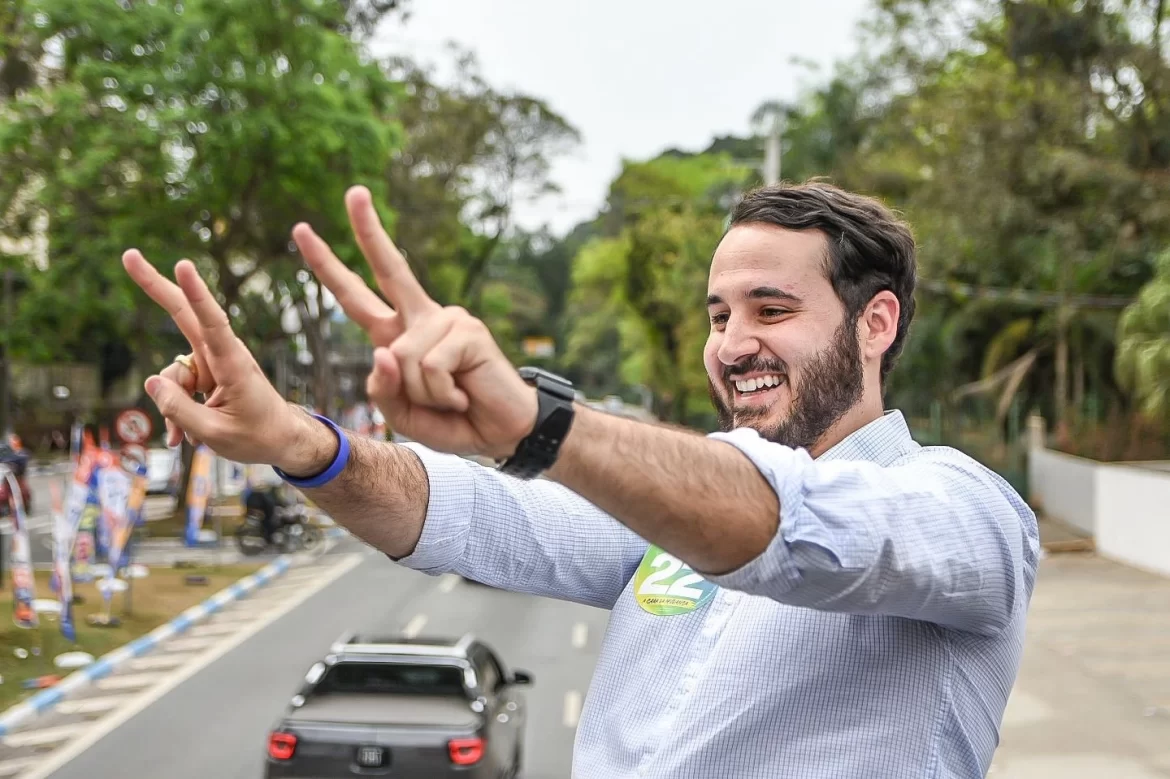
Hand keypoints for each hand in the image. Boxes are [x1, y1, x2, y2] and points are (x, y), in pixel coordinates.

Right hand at [122, 251, 331, 471]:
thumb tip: (151, 382)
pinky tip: (182, 436)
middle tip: (128, 255)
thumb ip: (179, 409)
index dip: (197, 294)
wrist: (281, 441)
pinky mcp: (207, 374)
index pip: (213, 323)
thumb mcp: (215, 433)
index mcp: (233, 365)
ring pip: (173, 374)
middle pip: (183, 315)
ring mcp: (212, 363)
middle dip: (154, 285)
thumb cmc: (258, 437)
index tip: (183, 265)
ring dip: (171, 406)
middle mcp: (221, 355)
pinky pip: (177, 388)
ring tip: (184, 436)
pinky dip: (175, 411)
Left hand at [294, 186, 536, 458]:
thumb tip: (383, 350)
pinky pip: (428, 367)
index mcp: (399, 333)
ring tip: (450, 400)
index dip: (329, 267)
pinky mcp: (468, 330)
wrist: (502, 431)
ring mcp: (447, 319)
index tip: (302, 231)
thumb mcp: (403, 413)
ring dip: (422, 394)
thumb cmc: (453, 421)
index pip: (358, 296)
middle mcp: (422, 317)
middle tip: (353, 190)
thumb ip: (383, 388)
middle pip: (390, 267)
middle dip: (368, 229)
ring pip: (400, 357)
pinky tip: (463, 396)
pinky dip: (441, 394)